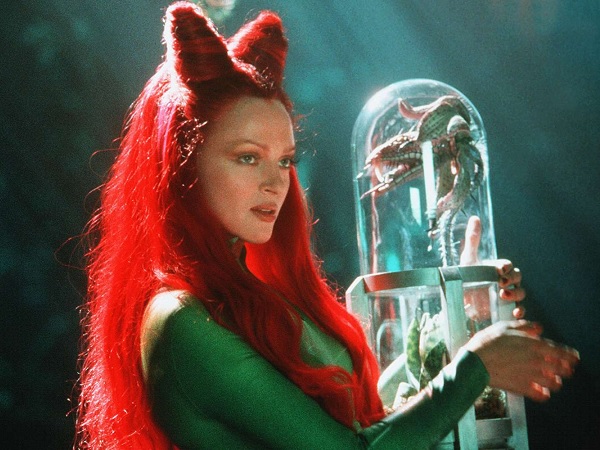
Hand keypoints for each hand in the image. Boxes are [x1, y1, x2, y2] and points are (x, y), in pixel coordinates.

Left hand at [460, 216, 525, 318]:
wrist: (459, 301)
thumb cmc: (465, 277)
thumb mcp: (468, 259)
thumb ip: (473, 240)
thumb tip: (475, 218)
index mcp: (497, 269)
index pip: (508, 265)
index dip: (505, 266)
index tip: (499, 269)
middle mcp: (504, 281)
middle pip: (517, 278)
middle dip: (511, 279)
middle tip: (501, 282)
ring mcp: (506, 296)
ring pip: (520, 292)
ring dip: (515, 294)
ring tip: (502, 295)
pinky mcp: (505, 310)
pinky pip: (519, 310)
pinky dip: (520, 311)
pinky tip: (515, 313)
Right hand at [465, 320, 579, 401]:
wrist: (475, 362)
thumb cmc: (487, 342)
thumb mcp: (504, 327)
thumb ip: (524, 326)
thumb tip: (538, 327)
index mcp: (535, 345)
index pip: (562, 352)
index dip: (570, 355)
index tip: (574, 358)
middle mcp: (537, 361)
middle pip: (562, 369)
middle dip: (566, 369)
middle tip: (567, 370)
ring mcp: (531, 376)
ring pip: (554, 384)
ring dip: (555, 382)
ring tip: (553, 382)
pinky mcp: (523, 388)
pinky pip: (541, 395)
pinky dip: (543, 394)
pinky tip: (541, 392)